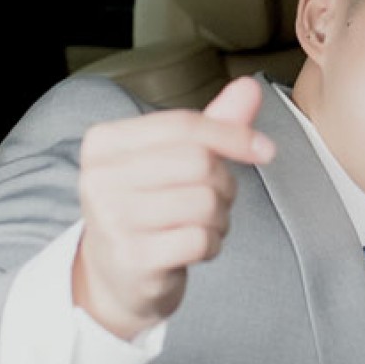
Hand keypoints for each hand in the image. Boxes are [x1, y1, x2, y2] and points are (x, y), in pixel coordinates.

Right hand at [72, 75, 274, 339]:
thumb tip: (251, 87)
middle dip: (224, 183)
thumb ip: (212, 124)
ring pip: (204, 202)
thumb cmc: (149, 209)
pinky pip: (200, 239)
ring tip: (202, 224)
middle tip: (216, 200)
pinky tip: (195, 248)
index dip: (232, 134)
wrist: (115, 277)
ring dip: (220, 217)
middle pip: (198, 162)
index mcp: (104, 142)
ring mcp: (111, 219)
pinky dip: (212, 244)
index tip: (265, 149)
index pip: (183, 125)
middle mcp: (99, 177)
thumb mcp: (172, 161)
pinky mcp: (131, 258)